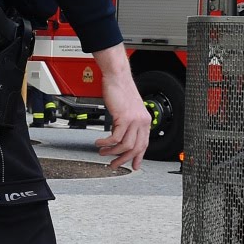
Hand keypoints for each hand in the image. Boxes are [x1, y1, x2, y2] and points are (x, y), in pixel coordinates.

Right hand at [92, 45, 148, 170]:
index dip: (138, 157)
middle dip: (123, 160)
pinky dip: (106, 142)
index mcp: (144, 121)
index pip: (144, 144)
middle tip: (114, 164)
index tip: (133, 166)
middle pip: (135, 148)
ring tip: (103, 152)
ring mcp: (134, 120)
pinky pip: (115, 137)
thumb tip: (118, 138)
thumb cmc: (120, 91)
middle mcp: (142, 121)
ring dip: (112, 152)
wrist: (117, 77)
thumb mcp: (127, 110)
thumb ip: (126, 124)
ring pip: (125, 145)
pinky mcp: (124, 117)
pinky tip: (99, 142)